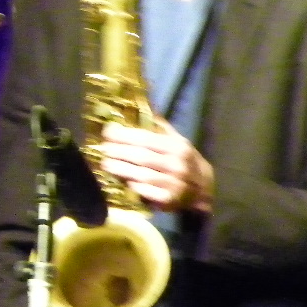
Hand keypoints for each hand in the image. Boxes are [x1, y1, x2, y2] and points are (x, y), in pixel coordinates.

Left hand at [98, 118, 213, 213]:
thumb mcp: (178, 140)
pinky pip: (147, 193)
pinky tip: (122, 181)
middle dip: (120, 152)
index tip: (108, 132)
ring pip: (142, 175)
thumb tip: (143, 106)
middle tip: (103, 148)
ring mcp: (173, 183)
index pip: (146, 139)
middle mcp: (176, 164)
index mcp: (177, 146)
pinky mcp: (169, 200)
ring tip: (105, 164)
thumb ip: (160, 127)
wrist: (203, 188)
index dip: (125, 135)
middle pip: (142, 157)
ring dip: (121, 169)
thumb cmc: (184, 160)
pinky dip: (134, 187)